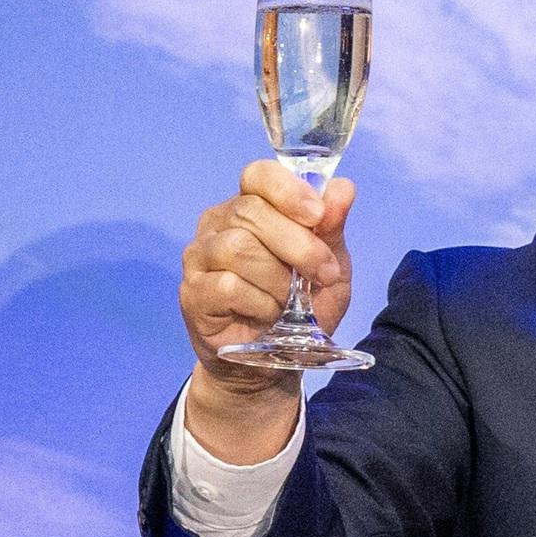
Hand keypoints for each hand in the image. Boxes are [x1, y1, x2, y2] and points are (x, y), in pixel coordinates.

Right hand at [177, 160, 356, 460]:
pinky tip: (268, 315)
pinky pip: (227, 285)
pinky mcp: (193, 292)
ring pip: (237, 248)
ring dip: (279, 279)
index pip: (257, 175)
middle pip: (250, 212)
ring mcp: (200, 257)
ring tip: (291, 301)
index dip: (287, 190)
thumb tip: (343, 188)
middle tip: (324, 274)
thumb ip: (333, 228)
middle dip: (299, 245)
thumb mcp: (331, 267)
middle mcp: (218, 223)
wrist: (275, 361)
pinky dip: (260, 302)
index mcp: (252, 207)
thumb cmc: (301, 307)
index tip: (317, 215)